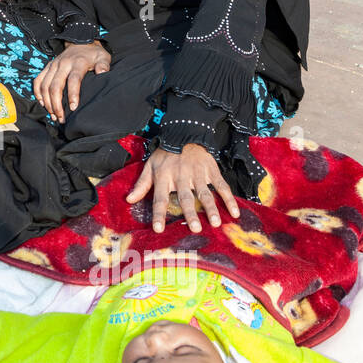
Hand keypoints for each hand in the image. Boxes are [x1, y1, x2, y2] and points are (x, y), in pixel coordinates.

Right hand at [32, 40, 110, 121]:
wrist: (81, 41)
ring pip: (45, 86)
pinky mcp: (48, 67)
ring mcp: (53, 65)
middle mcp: (63, 64)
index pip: (73, 80)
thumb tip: (102, 73)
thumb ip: (103, 65)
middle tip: (61, 118)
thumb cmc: (93, 54)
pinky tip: (43, 104)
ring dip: (47, 102)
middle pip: (55, 86)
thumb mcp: (103, 57)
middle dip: (56, 104)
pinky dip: (38, 93)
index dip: (73, 94)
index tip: (73, 108)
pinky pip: (38, 81)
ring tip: (53, 115)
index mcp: (78, 62)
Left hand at [124, 144, 240, 234]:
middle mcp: (181, 177)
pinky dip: (229, 199)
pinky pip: (221, 186)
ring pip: (205, 193)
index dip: (158, 214)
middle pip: (186, 198)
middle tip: (195, 229)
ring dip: (211, 208)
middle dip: (190, 214)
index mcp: (164, 177)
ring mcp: (198, 174)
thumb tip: (129, 200)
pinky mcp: (211, 170)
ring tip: (216, 223)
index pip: (160, 199)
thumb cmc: (165, 155)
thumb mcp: (149, 166)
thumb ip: (141, 184)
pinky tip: (234, 212)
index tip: (159, 229)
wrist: (184, 133)